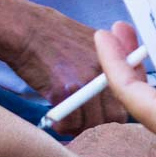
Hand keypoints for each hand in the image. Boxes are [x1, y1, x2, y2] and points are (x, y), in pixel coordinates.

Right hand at [7, 4, 127, 131]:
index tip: (103, 112)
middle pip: (114, 115)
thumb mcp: (90, 39)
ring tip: (68, 121)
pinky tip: (57, 120)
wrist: (27, 29)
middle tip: (84, 120)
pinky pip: (71, 123)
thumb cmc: (53, 34)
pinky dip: (63, 127)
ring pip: (92, 123)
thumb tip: (112, 87)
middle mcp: (104, 71)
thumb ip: (105, 62)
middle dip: (100, 122)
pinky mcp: (64, 91)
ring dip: (80, 127)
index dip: (115, 108)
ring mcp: (85, 82)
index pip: (129, 95)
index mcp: (114, 58)